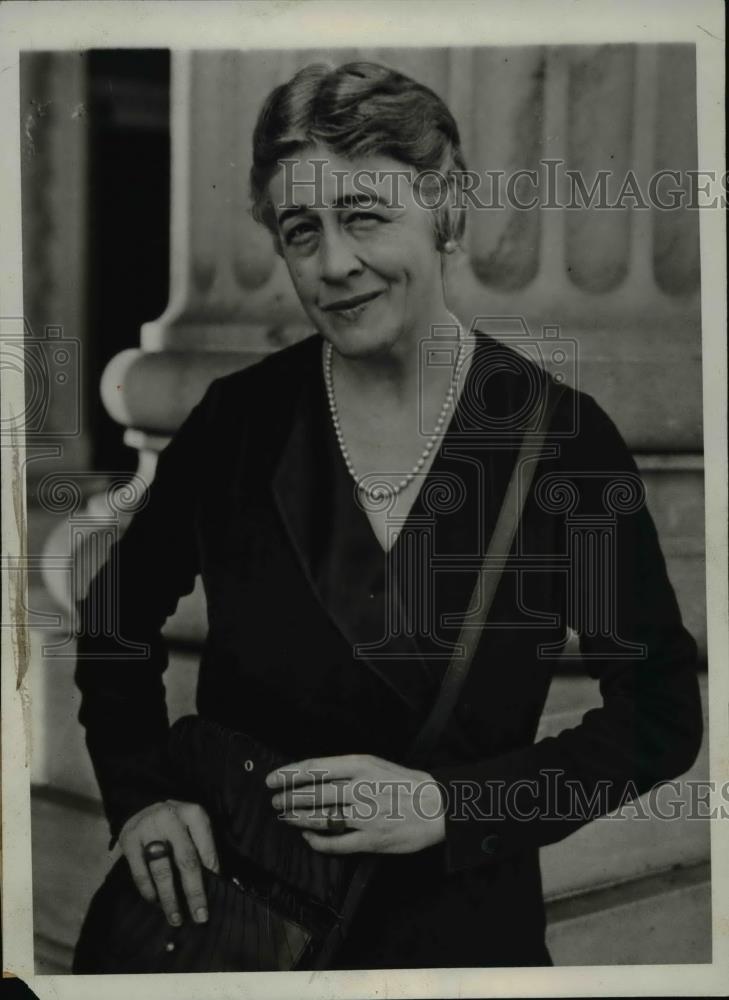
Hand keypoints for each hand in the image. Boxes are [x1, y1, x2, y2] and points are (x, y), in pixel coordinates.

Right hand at [118, 800, 219, 925]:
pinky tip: (155, 902)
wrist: (142, 804)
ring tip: (176, 918)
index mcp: (193, 813)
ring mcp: (148, 828)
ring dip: (170, 898)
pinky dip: (148, 891)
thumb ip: (203, 848)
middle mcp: (171, 818)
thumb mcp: (193, 825)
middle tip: (200, 916)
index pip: (206, 848)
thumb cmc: (176, 822)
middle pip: (186, 861)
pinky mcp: (129, 839)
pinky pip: (140, 872)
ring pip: (162, 870)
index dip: (212, 874)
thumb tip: (214, 882)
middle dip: (194, 892)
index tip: (215, 896)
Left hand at [265, 754, 445, 854]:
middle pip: (313, 794)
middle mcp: (360, 789)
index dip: (289, 774)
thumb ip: (348, 770)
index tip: (272, 778)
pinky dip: (318, 841)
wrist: (439, 807)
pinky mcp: (371, 840)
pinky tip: (308, 837)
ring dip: (297, 818)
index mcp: (361, 765)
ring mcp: (364, 816)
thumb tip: (316, 776)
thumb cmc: (407, 783)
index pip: (315, 768)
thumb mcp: (377, 765)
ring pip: (320, 818)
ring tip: (284, 817)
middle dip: (288, 798)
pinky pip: (336, 843)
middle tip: (273, 800)